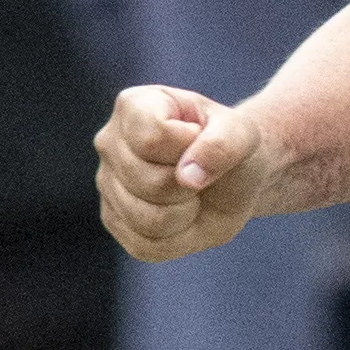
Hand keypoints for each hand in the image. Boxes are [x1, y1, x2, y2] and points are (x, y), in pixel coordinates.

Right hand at [94, 85, 270, 261]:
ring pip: (149, 218)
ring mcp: (106, 184)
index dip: (192, 146)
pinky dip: (180, 235)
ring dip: (188, 211)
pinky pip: (147, 244)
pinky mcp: (114, 221)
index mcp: (134, 105)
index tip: (201, 138)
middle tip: (201, 172)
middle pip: (150, 182)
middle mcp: (109, 142)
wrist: (231, 175)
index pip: (154, 138)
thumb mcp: (243, 134)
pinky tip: (183, 212)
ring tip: (192, 192)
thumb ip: (224, 143)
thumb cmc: (230, 145)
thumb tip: (188, 177)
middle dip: (192, 184)